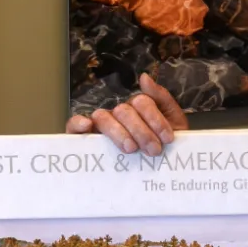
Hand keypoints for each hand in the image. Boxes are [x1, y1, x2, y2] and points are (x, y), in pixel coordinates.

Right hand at [66, 71, 188, 154]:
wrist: (163, 169)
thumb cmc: (164, 145)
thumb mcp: (173, 121)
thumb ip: (162, 98)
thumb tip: (144, 77)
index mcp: (137, 108)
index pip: (141, 102)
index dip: (156, 119)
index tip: (168, 138)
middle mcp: (118, 114)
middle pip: (124, 111)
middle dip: (142, 131)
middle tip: (154, 150)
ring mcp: (101, 125)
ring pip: (103, 117)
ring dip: (119, 133)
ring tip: (131, 149)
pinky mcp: (85, 138)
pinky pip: (73, 125)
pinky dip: (77, 123)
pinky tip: (87, 126)